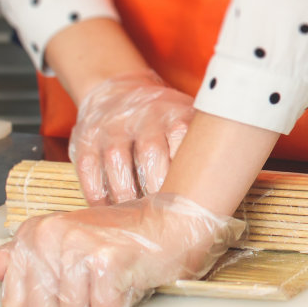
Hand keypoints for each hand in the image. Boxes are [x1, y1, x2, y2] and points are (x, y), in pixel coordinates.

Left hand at [0, 194, 242, 306]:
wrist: (172, 221)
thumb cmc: (121, 235)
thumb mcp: (68, 240)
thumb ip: (24, 256)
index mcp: (36, 232)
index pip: (14, 302)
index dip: (45, 303)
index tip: (66, 284)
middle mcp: (52, 236)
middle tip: (92, 282)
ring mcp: (79, 248)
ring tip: (111, 281)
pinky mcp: (108, 262)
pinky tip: (126, 282)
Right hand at [69, 71, 194, 204]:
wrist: (119, 88)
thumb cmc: (163, 119)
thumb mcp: (187, 119)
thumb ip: (200, 147)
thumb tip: (221, 190)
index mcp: (174, 114)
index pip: (181, 137)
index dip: (184, 169)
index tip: (189, 197)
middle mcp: (143, 117)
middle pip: (150, 154)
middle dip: (157, 188)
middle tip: (164, 215)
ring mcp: (112, 127)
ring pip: (117, 162)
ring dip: (126, 195)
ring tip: (136, 217)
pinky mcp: (86, 138)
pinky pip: (89, 168)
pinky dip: (98, 194)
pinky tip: (110, 211)